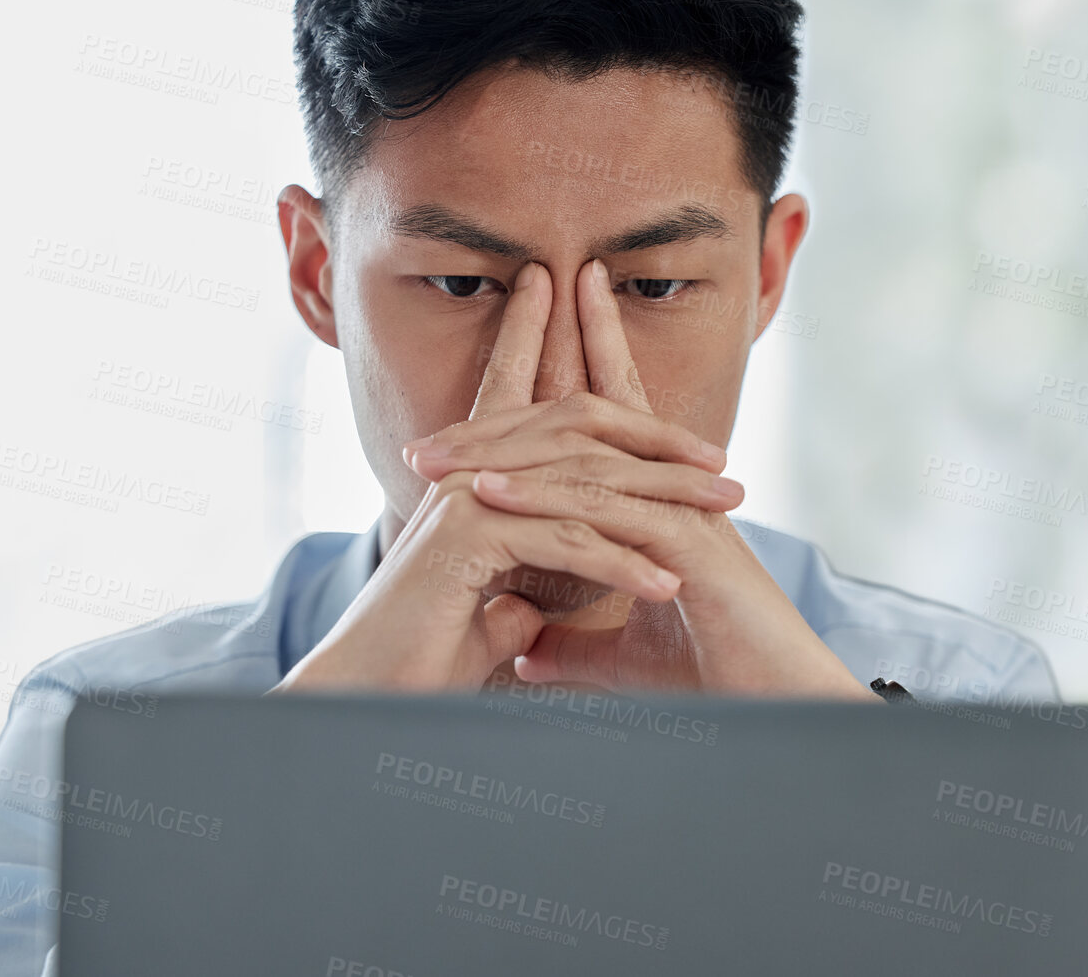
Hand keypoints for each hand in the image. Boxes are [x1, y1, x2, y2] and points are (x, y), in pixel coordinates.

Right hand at [271, 264, 705, 693]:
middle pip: (580, 429)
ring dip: (664, 497)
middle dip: (659, 442)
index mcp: (476, 480)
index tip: (665, 398)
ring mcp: (465, 496)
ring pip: (585, 479)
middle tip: (724, 464)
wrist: (362, 697)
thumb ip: (511, 595)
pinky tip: (668, 586)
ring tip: (725, 512)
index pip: (540, 409)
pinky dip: (623, 564)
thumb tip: (535, 605)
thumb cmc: (417, 663)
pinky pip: (567, 540)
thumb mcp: (485, 617)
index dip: (605, 392)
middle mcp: (469, 472)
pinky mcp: (467, 537)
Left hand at [406, 259, 876, 700]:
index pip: (595, 436)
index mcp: (653, 506)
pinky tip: (490, 493)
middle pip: (579, 427)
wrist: (780, 704)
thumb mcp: (624, 661)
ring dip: (503, 454)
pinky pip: (604, 505)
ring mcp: (680, 508)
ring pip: (584, 456)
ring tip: (435, 463)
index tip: (461, 424)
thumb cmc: (716, 676)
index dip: (537, 410)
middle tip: (422, 442)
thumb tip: (526, 653)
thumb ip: (576, 648)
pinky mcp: (688, 540)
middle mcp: (668, 492)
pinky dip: (543, 494)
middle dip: (499, 425)